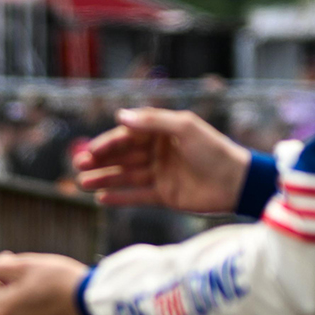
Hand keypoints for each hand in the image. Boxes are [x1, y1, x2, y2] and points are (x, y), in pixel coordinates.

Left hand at [0, 252, 96, 314]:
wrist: (96, 303)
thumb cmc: (63, 282)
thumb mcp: (24, 265)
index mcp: (2, 309)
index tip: (11, 262)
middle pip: (2, 305)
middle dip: (10, 289)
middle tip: (32, 276)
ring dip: (25, 304)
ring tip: (47, 291)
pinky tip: (56, 307)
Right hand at [74, 108, 250, 213]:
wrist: (236, 183)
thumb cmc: (214, 150)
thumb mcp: (185, 128)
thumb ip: (153, 121)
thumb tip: (121, 115)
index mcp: (163, 132)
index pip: (128, 136)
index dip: (108, 143)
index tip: (90, 151)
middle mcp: (159, 152)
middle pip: (123, 156)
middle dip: (100, 161)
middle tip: (78, 167)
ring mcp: (161, 174)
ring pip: (126, 176)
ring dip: (104, 179)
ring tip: (83, 184)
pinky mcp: (164, 196)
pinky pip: (136, 196)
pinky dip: (120, 197)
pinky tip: (101, 199)